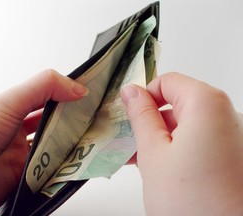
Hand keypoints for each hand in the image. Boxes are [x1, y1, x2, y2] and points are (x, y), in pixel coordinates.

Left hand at [0, 69, 87, 215]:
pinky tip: (72, 165)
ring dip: (69, 148)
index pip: (47, 102)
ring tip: (87, 142)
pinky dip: (62, 170)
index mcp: (15, 113)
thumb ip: (44, 87)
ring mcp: (24, 158)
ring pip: (55, 152)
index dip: (66, 99)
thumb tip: (78, 87)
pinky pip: (50, 174)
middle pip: (54, 128)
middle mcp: (20, 135)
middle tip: (91, 122)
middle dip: (72, 125)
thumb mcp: (11, 101)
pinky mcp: (28, 179)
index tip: (86, 99)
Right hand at [121, 72, 242, 214]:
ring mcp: (228, 136)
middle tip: (129, 140)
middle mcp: (224, 115)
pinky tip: (156, 167)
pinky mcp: (228, 155)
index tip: (128, 112)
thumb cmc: (192, 200)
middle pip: (176, 103)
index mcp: (206, 104)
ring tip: (138, 159)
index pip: (167, 81)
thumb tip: (131, 92)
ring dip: (158, 138)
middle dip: (149, 121)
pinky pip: (195, 141)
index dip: (144, 95)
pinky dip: (174, 148)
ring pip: (183, 125)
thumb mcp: (153, 152)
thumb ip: (140, 115)